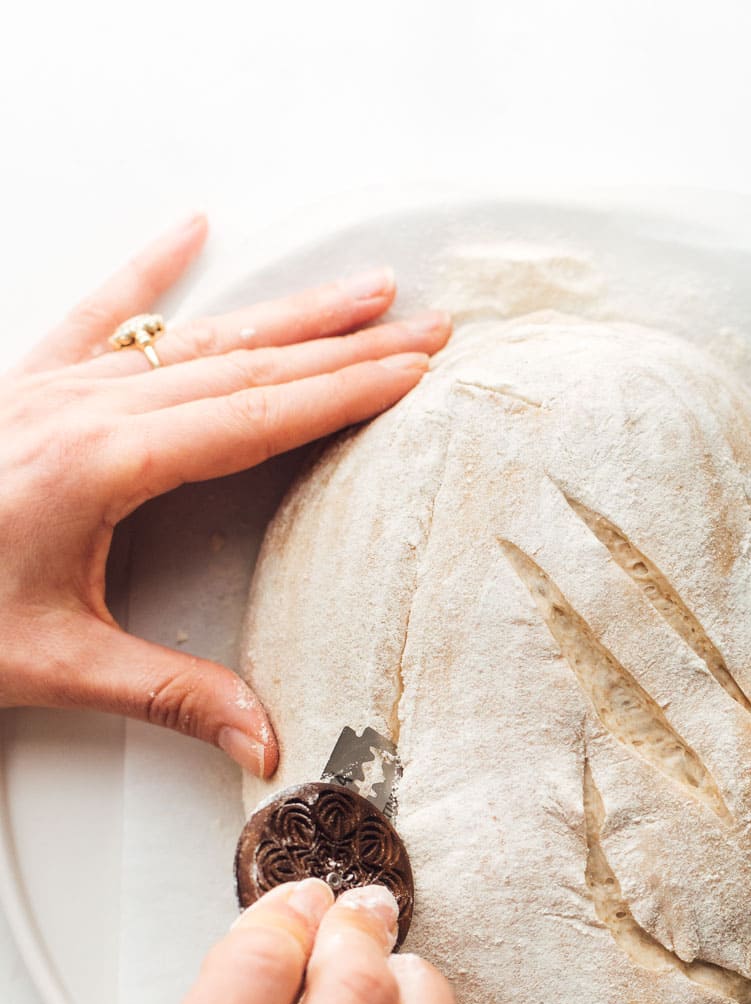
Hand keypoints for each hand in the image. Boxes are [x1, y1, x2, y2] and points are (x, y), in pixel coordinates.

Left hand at [0, 212, 449, 776]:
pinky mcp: (27, 388)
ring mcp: (55, 389)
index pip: (258, 418)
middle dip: (347, 346)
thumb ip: (170, 695)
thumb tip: (263, 743)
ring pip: (196, 336)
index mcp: (103, 466)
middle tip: (426, 328)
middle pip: (248, 366)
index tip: (412, 371)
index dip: (345, 392)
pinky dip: (150, 274)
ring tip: (360, 291)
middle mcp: (85, 410)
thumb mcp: (53, 663)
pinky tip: (189, 229)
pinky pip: (102, 316)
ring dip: (286, 313)